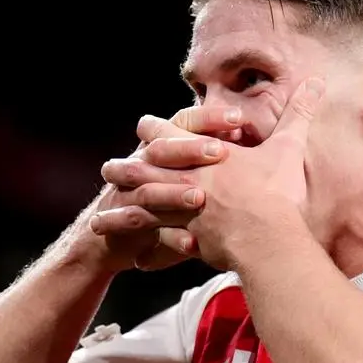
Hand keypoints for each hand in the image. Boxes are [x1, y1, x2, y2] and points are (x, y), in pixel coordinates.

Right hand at [83, 105, 239, 271]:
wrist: (112, 229)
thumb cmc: (163, 195)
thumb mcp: (186, 169)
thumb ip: (215, 153)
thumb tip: (250, 134)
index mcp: (163, 145)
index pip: (183, 121)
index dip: (208, 117)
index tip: (239, 116)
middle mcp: (145, 163)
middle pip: (164, 149)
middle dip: (190, 148)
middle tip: (221, 151)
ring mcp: (132, 192)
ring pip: (151, 188)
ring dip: (174, 193)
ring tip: (200, 197)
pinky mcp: (128, 224)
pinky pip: (147, 229)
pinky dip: (171, 239)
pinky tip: (192, 245)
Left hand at [95, 78, 323, 270]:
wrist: (267, 237)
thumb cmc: (276, 192)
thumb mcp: (288, 147)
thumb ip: (299, 114)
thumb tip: (318, 81)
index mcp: (205, 157)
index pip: (172, 136)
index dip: (155, 131)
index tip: (142, 126)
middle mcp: (187, 183)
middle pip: (144, 172)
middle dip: (124, 171)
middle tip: (107, 170)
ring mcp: (183, 213)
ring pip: (142, 211)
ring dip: (120, 215)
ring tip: (99, 220)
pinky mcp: (188, 241)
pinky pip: (161, 246)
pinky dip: (147, 252)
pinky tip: (136, 261)